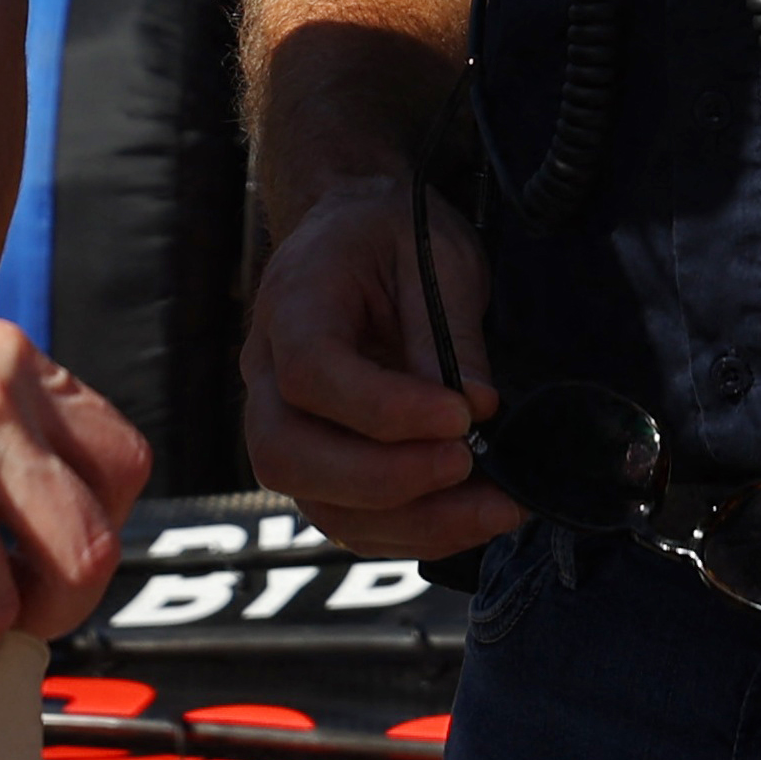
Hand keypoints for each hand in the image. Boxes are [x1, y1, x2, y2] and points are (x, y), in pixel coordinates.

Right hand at [240, 173, 519, 559]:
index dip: (385, 410)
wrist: (352, 227)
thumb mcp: (434, 256)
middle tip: (468, 465)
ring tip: (494, 509)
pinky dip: (407, 532)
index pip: (312, 375)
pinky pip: (344, 517)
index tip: (461, 414)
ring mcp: (282, 422)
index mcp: (292, 304)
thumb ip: (451, 331)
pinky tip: (470, 517)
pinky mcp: (315, 458)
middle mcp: (266, 372)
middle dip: (385, 480)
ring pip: (315, 502)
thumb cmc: (391, 234)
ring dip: (408, 522)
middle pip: (287, 454)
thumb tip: (479, 409)